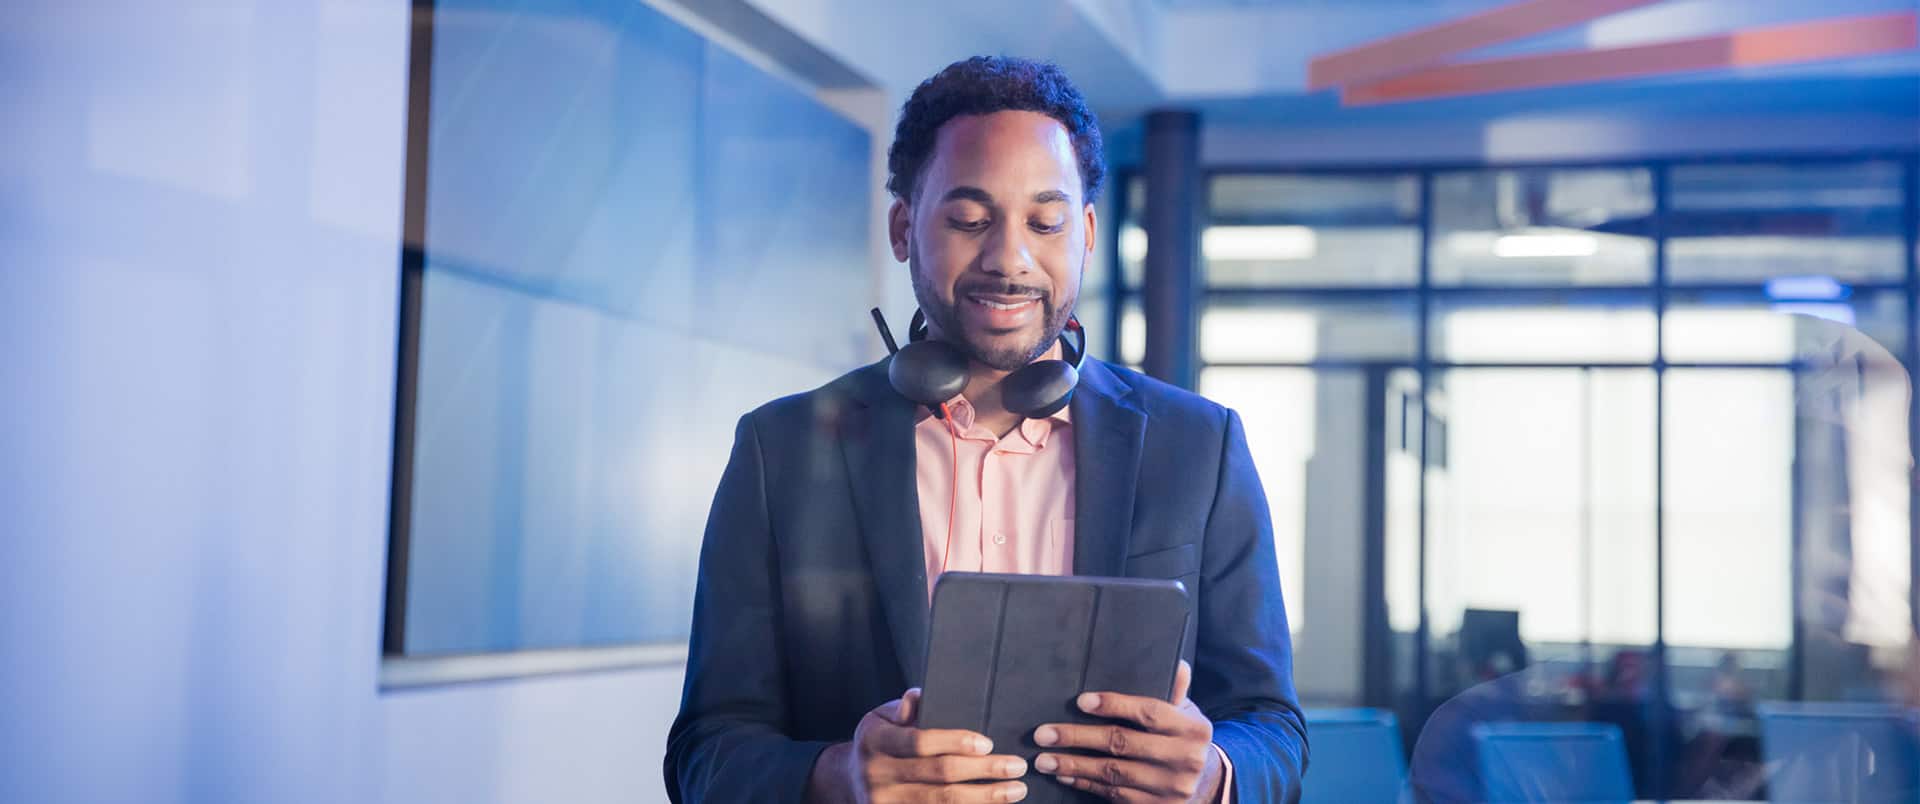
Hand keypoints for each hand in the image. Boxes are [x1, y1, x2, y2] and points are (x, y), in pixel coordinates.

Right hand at [810, 688, 1029, 802]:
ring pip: (942, 802)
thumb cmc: (878, 741)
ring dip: (984, 798)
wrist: (846, 781)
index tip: (987, 744)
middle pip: (938, 775)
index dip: (955, 743)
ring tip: (1015, 790)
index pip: (919, 742)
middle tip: (1016, 766)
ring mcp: (885, 803)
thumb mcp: (881, 716)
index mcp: (874, 741)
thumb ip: (904, 707)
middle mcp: (878, 774)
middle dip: (983, 771)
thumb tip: (918, 698)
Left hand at [1032, 661, 1222, 802]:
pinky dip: (1086, 784)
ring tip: (1044, 759)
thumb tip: (1176, 664)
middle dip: (1078, 738)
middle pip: (1123, 744)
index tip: (1081, 701)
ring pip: (1113, 774)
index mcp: (1192, 729)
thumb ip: (1175, 692)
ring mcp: (1172, 788)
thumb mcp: (1186, 713)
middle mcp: (1185, 759)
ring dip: (1074, 766)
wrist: (1206, 784)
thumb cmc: (1184, 738)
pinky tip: (1064, 777)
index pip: (1148, 713)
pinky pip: (1114, 795)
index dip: (1114, 705)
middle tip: (1044, 733)